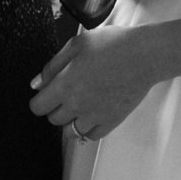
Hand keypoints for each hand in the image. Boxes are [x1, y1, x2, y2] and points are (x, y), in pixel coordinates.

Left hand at [27, 26, 154, 141]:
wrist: (143, 55)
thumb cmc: (111, 44)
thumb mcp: (77, 44)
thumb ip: (53, 66)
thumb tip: (36, 85)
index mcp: (65, 84)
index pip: (38, 107)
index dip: (39, 99)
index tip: (46, 93)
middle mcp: (77, 105)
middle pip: (53, 119)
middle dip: (55, 107)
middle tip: (66, 93)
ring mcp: (95, 116)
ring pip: (71, 130)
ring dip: (72, 119)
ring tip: (81, 102)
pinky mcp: (111, 121)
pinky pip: (92, 135)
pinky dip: (89, 127)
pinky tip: (93, 112)